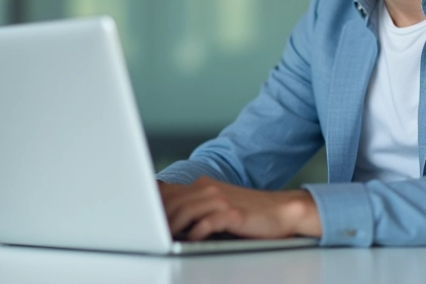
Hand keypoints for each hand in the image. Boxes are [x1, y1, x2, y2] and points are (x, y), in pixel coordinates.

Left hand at [157, 177, 321, 240]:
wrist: (282, 211)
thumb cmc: (250, 213)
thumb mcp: (219, 206)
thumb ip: (195, 207)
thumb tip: (168, 219)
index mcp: (204, 186)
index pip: (168, 192)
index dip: (152, 206)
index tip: (142, 220)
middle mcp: (210, 189)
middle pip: (172, 201)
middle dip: (158, 218)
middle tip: (150, 234)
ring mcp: (222, 200)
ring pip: (186, 210)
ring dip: (173, 226)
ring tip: (166, 239)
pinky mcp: (233, 214)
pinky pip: (207, 222)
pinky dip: (195, 232)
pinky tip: (192, 239)